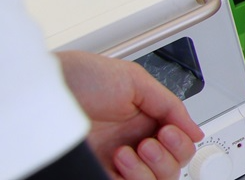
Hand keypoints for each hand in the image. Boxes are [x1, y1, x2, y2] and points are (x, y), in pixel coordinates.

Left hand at [56, 51, 203, 179]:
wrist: (46, 91)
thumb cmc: (82, 78)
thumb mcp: (135, 80)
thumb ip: (170, 103)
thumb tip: (195, 129)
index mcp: (145, 119)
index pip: (179, 143)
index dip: (182, 140)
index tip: (171, 129)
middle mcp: (133, 142)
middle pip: (172, 166)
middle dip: (170, 153)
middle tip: (154, 139)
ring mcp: (117, 162)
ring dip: (152, 167)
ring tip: (135, 148)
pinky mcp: (99, 173)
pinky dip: (134, 178)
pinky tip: (121, 159)